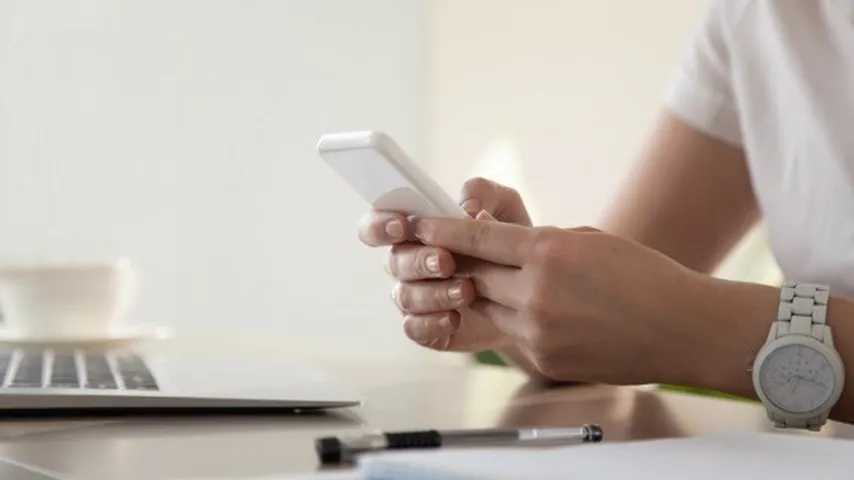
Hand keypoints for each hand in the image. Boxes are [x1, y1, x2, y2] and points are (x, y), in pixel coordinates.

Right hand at [357, 178, 531, 350]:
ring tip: (467, 291)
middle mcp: (409, 264)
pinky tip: (455, 318)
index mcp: (416, 231)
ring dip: (433, 293)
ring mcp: (416, 297)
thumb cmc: (510, 242)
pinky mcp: (427, 327)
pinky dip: (432, 323)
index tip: (401, 226)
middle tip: (447, 261)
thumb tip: (466, 207)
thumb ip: (484, 193)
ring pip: (406, 296)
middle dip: (419, 261)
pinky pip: (414, 328)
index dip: (380, 225)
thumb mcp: (506, 209)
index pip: (378, 225)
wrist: (533, 291)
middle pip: (395, 262)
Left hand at [411, 217, 709, 383]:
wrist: (684, 328)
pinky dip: (518, 321)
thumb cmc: (645, 276)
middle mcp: (535, 292)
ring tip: (514, 286)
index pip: (477, 238)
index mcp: (547, 252)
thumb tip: (504, 247)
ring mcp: (538, 330)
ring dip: (491, 295)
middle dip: (461, 265)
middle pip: (473, 276)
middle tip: (454, 256)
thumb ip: (542, 244)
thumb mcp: (589, 240)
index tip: (419, 226)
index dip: (442, 231)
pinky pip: (513, 335)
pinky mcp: (543, 359)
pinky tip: (549, 315)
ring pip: (489, 308)